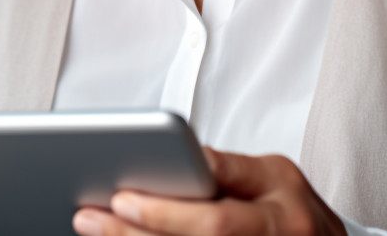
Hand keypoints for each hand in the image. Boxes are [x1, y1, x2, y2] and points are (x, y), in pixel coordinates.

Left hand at [72, 148, 346, 235]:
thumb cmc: (295, 212)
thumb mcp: (274, 177)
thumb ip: (228, 170)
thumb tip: (175, 158)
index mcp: (281, 196)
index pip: (219, 201)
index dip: (167, 207)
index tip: (121, 196)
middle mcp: (278, 232)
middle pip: (207, 235)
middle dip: (146, 228)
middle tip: (92, 216)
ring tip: (97, 232)